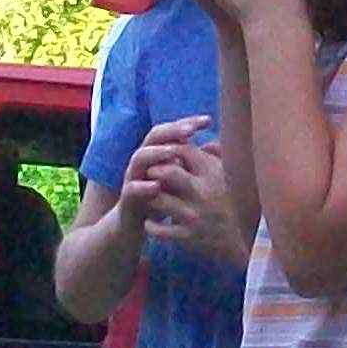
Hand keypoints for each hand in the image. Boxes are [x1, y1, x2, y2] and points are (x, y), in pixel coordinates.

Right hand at [115, 114, 209, 235]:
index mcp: (157, 154)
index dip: (188, 124)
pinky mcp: (127, 198)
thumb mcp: (181, 182)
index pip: (172, 131)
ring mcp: (133, 178)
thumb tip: (219, 148)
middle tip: (191, 131)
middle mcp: (144, 161)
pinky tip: (156, 186)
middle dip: (172, 131)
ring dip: (156, 153)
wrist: (135, 226)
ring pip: (140, 158)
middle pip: (155, 137)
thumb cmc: (163, 201)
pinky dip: (143, 186)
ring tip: (173, 151)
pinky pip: (132, 189)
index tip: (208, 121)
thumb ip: (193, 164)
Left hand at [129, 126, 244, 267]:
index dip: (169, 150)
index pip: (182, 150)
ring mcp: (194, 216)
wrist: (250, 243)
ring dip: (150, 197)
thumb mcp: (234, 177)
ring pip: (157, 199)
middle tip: (151, 176)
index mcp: (214, 173)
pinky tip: (153, 222)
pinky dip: (151, 225)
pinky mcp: (188, 237)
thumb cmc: (238, 204)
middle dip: (154, 171)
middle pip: (166, 171)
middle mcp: (203, 193)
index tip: (166, 157)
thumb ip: (219, 157)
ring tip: (150, 197)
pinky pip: (159, 230)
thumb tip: (205, 144)